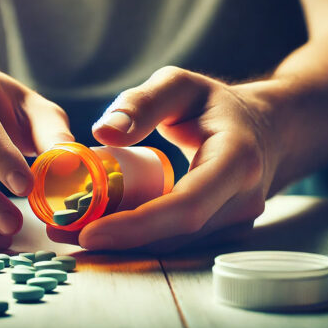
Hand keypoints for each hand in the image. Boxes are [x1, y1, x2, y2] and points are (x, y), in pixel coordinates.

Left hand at [48, 66, 280, 251]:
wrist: (266, 128)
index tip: (88, 230)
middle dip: (116, 238)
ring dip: (121, 241)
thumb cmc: (216, 104)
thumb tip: (103, 133)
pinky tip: (100, 226)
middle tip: (61, 230)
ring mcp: (235, 220)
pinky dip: (136, 236)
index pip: (186, 205)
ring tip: (69, 229)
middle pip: (174, 234)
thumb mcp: (179, 84)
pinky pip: (175, 238)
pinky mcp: (221, 228)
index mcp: (236, 160)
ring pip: (173, 243)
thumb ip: (141, 102)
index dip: (137, 225)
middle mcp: (242, 199)